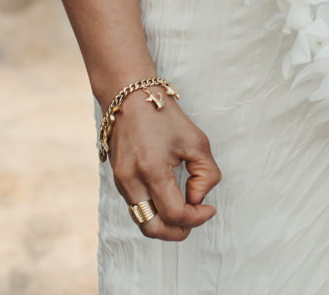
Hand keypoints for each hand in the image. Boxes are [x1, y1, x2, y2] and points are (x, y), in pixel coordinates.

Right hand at [108, 93, 220, 240]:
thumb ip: (206, 175)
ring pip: (142, 220)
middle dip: (177, 232)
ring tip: (185, 211)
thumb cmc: (164, 116)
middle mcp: (131, 181)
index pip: (174, 214)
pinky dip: (154, 211)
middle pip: (153, 228)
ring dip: (165, 223)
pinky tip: (169, 199)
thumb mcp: (197, 141)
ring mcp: (121, 182)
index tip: (209, 209)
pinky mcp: (118, 180)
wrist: (130, 97)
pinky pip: (136, 207)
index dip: (196, 218)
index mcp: (152, 170)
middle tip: (195, 221)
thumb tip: (198, 200)